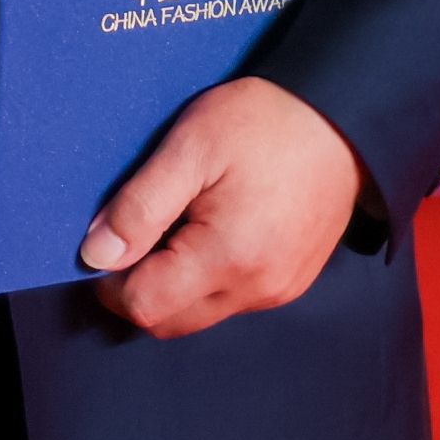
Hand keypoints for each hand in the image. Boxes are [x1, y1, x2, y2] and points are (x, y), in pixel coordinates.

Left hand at [77, 76, 369, 339]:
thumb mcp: (191, 147)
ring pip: (199, 314)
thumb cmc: (267, 122)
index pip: (144, 307)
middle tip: (135, 233)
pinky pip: (230, 300)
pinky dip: (204, 279)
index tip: (104, 242)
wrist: (343, 116)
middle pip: (170, 323)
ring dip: (172, 285)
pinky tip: (206, 231)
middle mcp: (257, 289)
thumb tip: (96, 255)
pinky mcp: (291, 281)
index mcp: (229, 258)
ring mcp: (279, 289)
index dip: (110, 282)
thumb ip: (139, 207)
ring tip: (175, 224)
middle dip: (139, 288)